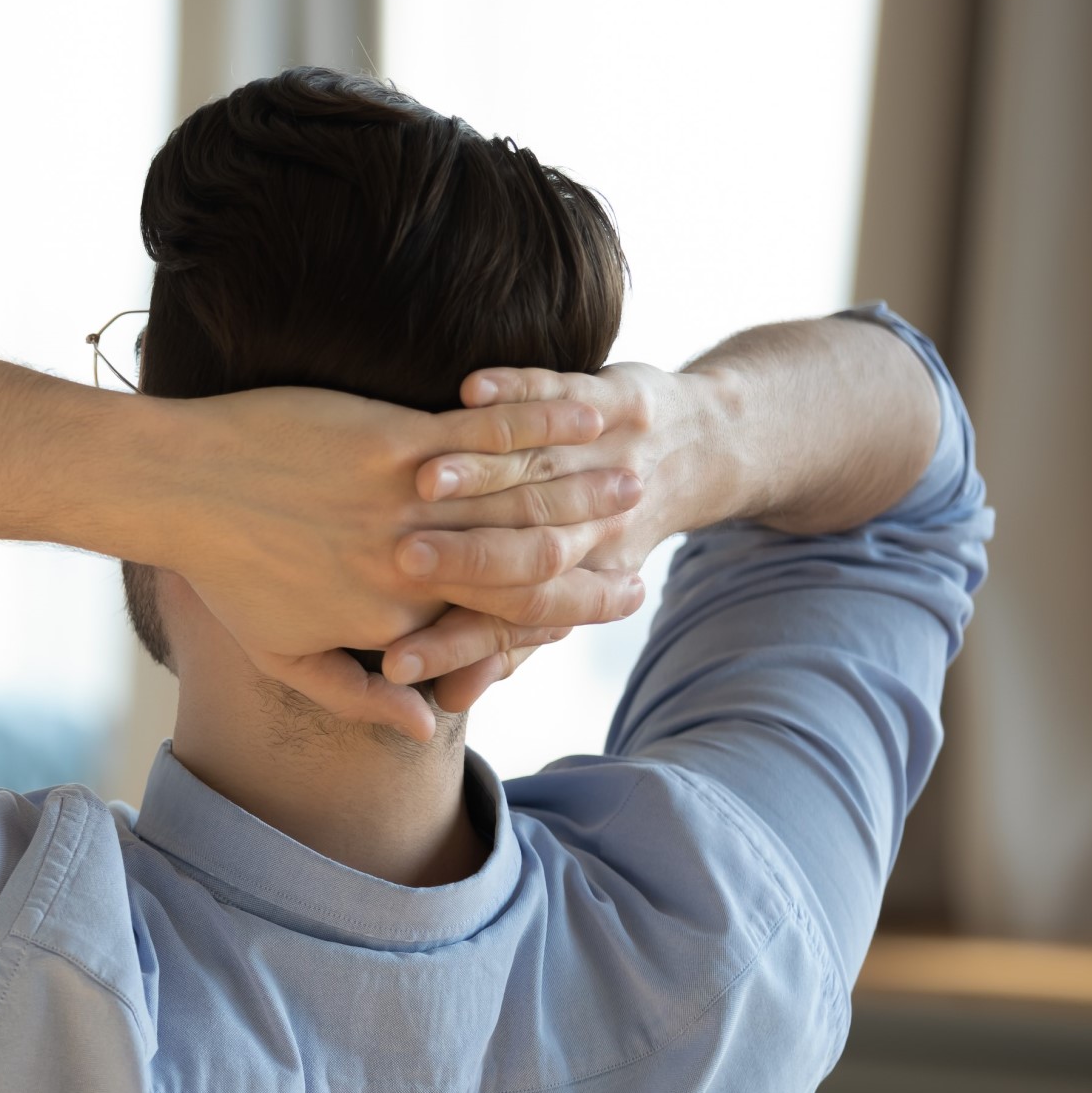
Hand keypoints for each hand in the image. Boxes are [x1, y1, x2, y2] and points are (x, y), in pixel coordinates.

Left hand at [147, 385, 644, 735]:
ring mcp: (402, 506)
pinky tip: (581, 412)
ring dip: (582, 488)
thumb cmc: (222, 570)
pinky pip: (483, 436)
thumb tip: (425, 726)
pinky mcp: (390, 440)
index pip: (498, 626)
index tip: (618, 600)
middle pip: (526, 567)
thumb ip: (358, 698)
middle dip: (594, 553)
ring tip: (633, 476)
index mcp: (391, 625)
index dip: (565, 614)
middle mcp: (408, 572)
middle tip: (644, 538)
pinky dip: (538, 424)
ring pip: (516, 500)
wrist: (175, 488)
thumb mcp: (282, 655)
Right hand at [378, 362, 712, 687]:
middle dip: (460, 559)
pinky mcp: (611, 401)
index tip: (397, 663)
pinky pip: (557, 394)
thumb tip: (447, 703)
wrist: (694, 452)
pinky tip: (472, 389)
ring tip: (429, 480)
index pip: (506, 622)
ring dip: (480, 475)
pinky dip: (521, 394)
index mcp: (569, 580)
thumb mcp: (552, 595)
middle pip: (518, 554)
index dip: (449, 645)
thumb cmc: (599, 533)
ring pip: (535, 472)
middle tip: (405, 564)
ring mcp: (601, 462)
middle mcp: (594, 528)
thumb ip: (492, 644)